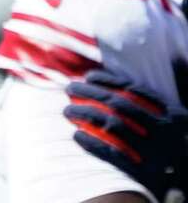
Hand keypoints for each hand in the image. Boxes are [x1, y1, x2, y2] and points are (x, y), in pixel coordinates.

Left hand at [64, 63, 187, 202]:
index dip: (108, 80)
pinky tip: (75, 135)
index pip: (136, 91)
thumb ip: (168, 93)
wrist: (183, 185)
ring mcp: (159, 155)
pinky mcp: (148, 176)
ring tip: (66, 111)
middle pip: (119, 104)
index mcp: (177, 116)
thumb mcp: (179, 120)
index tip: (87, 76)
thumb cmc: (175, 145)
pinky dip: (92, 144)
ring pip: (113, 126)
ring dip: (84, 115)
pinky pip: (114, 155)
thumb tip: (171, 57)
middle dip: (89, 93)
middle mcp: (169, 133)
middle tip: (68, 89)